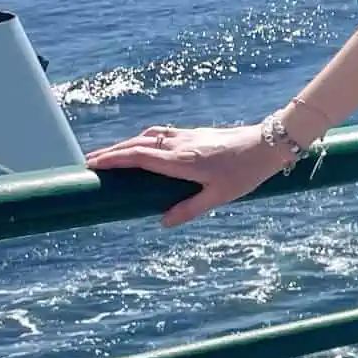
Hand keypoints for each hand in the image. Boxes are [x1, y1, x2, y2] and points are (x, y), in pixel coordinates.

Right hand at [81, 122, 288, 226]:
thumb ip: (190, 209)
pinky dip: (142, 139)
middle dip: (110, 153)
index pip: (138, 156)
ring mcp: (186, 136)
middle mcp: (179, 145)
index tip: (92, 165)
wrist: (268, 144)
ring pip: (146, 137)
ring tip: (108, 156)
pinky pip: (159, 134)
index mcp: (181, 161)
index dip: (113, 160)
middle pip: (136, 145)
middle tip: (88, 163)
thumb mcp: (219, 196)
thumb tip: (163, 223)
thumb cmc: (246, 173)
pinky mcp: (194, 133)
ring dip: (125, 145)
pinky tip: (140, 145)